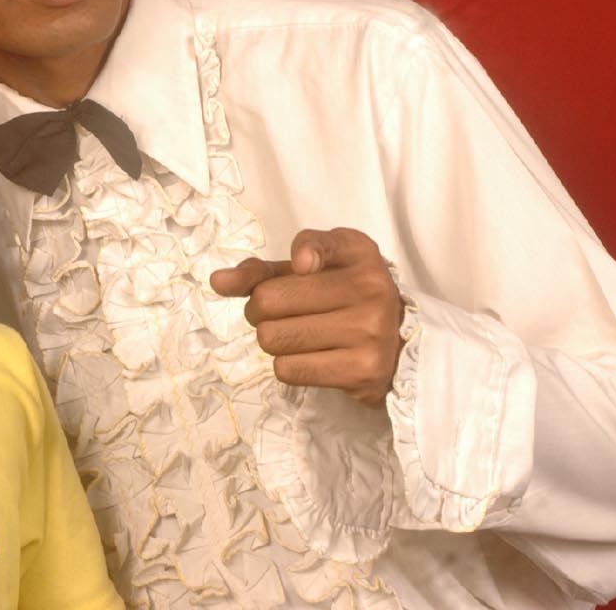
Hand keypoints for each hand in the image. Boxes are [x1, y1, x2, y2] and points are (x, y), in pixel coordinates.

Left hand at [208, 227, 404, 405]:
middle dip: (260, 311)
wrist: (396, 345)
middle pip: (268, 301)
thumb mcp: (310, 270)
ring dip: (272, 340)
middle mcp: (370, 288)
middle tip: (281, 314)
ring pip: (273, 338)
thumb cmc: (340, 297)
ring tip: (295, 335)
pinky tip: (310, 357)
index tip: (300, 266)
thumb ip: (262, 270)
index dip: (300, 256)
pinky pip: (288, 370)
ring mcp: (370, 332)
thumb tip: (218, 282)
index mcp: (358, 252)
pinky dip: (286, 365)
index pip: (314, 244)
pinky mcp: (362, 371)